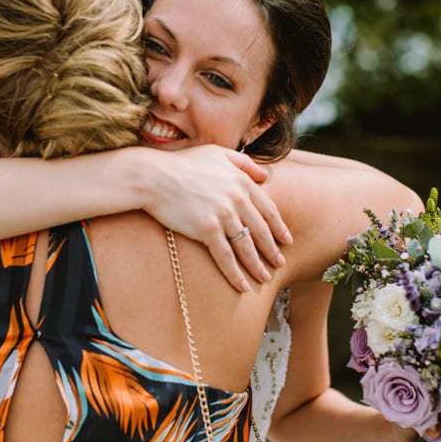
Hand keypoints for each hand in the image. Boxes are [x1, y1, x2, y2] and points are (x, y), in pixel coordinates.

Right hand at [140, 145, 291, 291]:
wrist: (154, 176)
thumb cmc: (183, 164)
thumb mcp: (217, 154)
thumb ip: (244, 163)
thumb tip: (266, 175)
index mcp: (242, 181)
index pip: (268, 209)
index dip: (279, 227)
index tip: (286, 240)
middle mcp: (237, 199)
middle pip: (261, 231)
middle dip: (272, 250)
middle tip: (280, 263)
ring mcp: (223, 215)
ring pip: (246, 247)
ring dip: (257, 265)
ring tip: (264, 277)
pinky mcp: (207, 230)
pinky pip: (226, 257)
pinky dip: (235, 274)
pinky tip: (242, 287)